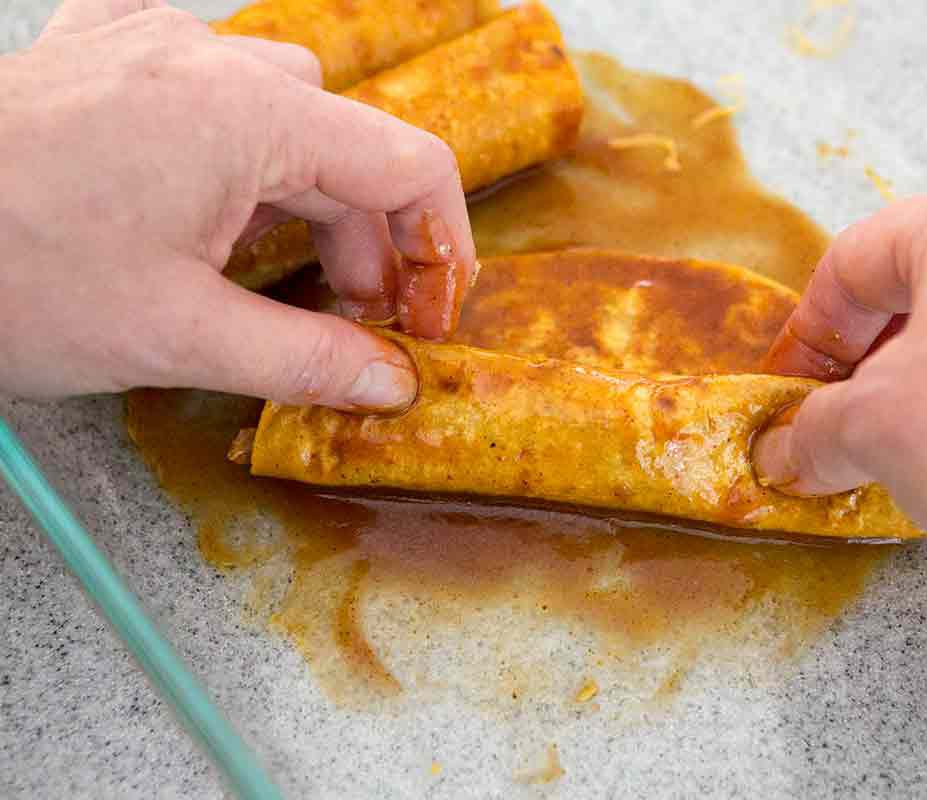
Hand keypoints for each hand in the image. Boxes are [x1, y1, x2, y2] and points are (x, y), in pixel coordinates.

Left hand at [0, 0, 476, 409]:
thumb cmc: (3, 272)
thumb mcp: (176, 337)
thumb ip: (306, 361)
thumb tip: (389, 383)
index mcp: (248, 117)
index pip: (409, 165)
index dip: (441, 246)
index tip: (430, 312)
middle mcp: (209, 62)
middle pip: (346, 148)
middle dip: (365, 242)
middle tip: (351, 323)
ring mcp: (152, 45)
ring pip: (284, 111)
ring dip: (302, 194)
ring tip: (273, 267)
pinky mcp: (104, 50)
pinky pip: (207, 79)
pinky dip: (234, 141)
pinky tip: (208, 186)